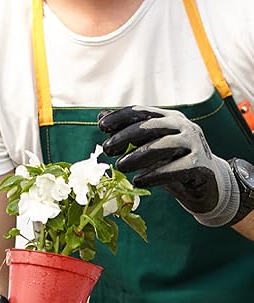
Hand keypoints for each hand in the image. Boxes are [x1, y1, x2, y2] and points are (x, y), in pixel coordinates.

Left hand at [98, 106, 239, 226]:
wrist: (208, 185)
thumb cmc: (174, 164)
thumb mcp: (150, 147)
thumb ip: (129, 134)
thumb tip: (101, 117)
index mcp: (170, 118)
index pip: (143, 111)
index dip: (121, 117)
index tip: (101, 126)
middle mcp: (184, 127)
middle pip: (152, 126)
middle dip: (126, 136)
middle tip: (107, 149)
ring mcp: (194, 145)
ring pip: (164, 145)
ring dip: (138, 156)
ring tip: (120, 167)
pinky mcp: (201, 166)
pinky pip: (176, 168)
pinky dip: (155, 175)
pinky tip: (139, 181)